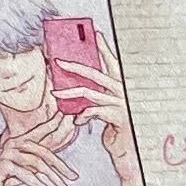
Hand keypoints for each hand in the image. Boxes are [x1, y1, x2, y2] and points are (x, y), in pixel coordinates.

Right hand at [0, 110, 78, 185]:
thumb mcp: (23, 167)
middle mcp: (13, 144)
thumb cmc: (4, 175)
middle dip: (60, 166)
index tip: (66, 116)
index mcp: (18, 140)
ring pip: (36, 164)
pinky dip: (39, 184)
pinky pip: (26, 175)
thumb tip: (59, 166)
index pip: (39, 131)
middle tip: (73, 177)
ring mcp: (6, 154)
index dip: (53, 123)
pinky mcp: (2, 165)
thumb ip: (37, 162)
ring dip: (52, 178)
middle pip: (42, 152)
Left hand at [55, 39, 137, 166]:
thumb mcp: (108, 109)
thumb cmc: (117, 129)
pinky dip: (82, 116)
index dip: (105, 48)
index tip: (96, 34)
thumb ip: (98, 96)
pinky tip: (77, 121)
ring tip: (56, 94)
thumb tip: (77, 86)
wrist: (130, 151)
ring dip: (69, 94)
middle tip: (58, 61)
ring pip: (90, 93)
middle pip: (97, 74)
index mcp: (123, 87)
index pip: (113, 63)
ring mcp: (122, 104)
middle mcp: (124, 92)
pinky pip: (94, 111)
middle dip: (76, 65)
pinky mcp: (119, 117)